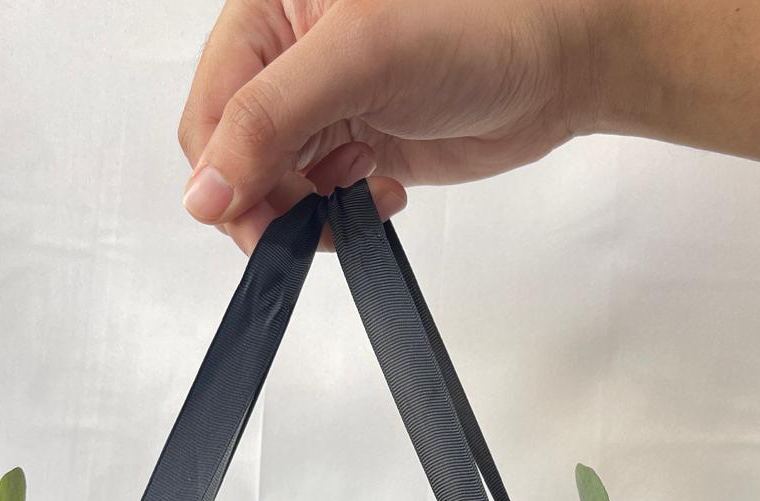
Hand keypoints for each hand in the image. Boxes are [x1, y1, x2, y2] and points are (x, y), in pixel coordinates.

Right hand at [178, 0, 592, 249]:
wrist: (557, 61)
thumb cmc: (477, 24)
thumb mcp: (359, 59)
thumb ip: (268, 121)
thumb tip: (202, 193)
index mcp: (266, 8)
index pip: (210, 109)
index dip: (224, 173)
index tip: (256, 219)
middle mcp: (285, 54)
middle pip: (232, 155)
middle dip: (267, 197)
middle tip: (316, 214)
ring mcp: (319, 103)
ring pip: (271, 186)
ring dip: (307, 208)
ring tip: (362, 184)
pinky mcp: (353, 143)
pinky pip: (315, 200)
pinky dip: (338, 213)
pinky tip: (380, 190)